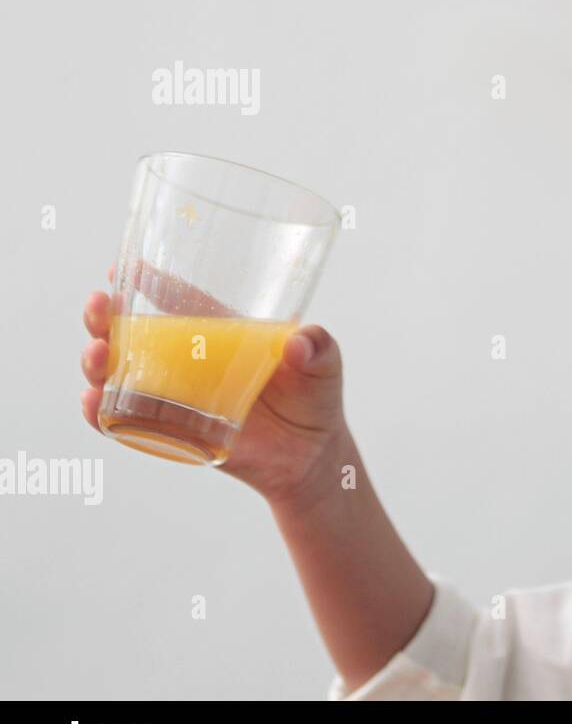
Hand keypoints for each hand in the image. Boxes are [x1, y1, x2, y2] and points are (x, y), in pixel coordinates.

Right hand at [79, 262, 350, 506]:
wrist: (310, 455)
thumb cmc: (314, 397)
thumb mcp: (326, 364)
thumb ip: (320, 347)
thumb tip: (300, 344)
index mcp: (220, 332)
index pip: (179, 300)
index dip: (149, 282)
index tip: (123, 267)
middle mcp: (188, 359)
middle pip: (133, 331)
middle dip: (106, 316)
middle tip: (100, 304)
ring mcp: (175, 395)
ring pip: (120, 373)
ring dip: (98, 361)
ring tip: (97, 353)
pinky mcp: (171, 432)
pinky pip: (126, 422)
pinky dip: (102, 413)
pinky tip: (93, 402)